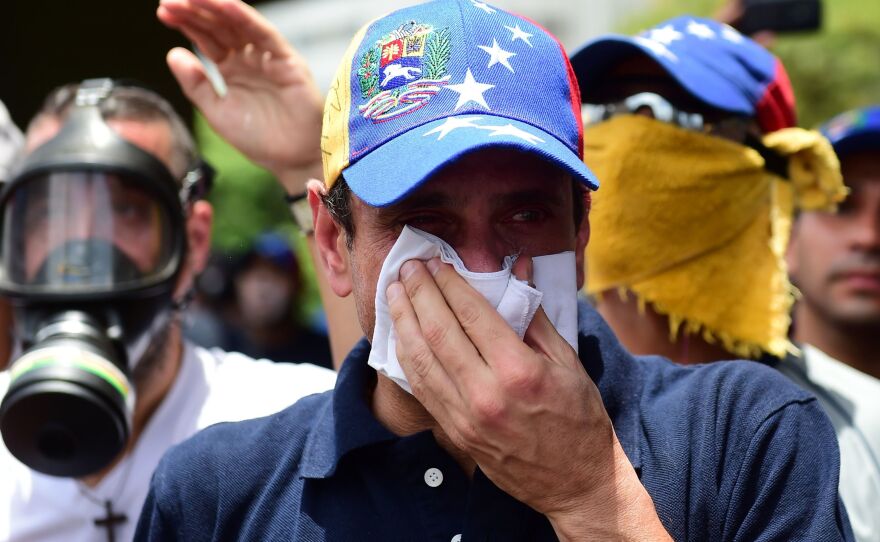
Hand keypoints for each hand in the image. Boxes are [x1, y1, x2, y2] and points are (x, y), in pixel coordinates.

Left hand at [157, 0, 322, 190]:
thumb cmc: (259, 139)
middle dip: (195, 11)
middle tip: (169, 1)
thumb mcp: (217, 112)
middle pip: (219, 26)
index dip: (185, 23)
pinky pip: (264, 34)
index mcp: (231, 69)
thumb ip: (196, 84)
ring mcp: (267, 57)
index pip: (205, 38)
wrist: (292, 159)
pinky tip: (225, 5)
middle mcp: (248, 58)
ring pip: (239, 24)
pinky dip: (246, 18)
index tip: (163, 12)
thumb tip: (172, 53)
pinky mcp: (287, 60)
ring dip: (216, 8)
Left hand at [387, 257, 669, 539]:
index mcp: (518, 371)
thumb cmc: (579, 417)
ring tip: (394, 292)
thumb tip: (517, 270)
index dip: (449, 284)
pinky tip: (401, 333)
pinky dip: (406, 355)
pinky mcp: (455, 431)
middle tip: (409, 267)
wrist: (576, 482)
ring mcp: (465, 416)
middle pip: (437, 331)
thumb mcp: (568, 361)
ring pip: (419, 359)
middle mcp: (485, 394)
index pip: (472, 315)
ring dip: (402, 320)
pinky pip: (420, 387)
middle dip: (418, 293)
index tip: (437, 263)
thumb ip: (535, 315)